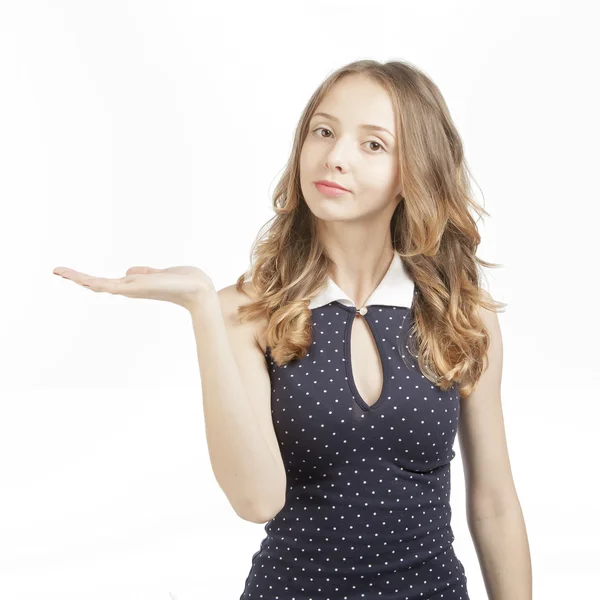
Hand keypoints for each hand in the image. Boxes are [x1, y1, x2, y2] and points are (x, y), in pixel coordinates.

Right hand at [52, 265, 215, 311]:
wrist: (199, 289)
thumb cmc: (185, 281)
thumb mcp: (161, 273)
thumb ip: (145, 273)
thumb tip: (128, 272)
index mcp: (136, 286)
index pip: (107, 282)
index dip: (89, 278)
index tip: (71, 273)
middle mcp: (131, 289)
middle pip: (97, 284)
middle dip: (77, 278)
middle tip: (56, 270)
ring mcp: (132, 290)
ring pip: (99, 285)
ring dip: (78, 278)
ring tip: (59, 271)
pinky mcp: (136, 289)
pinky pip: (111, 286)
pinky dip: (95, 283)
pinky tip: (81, 280)